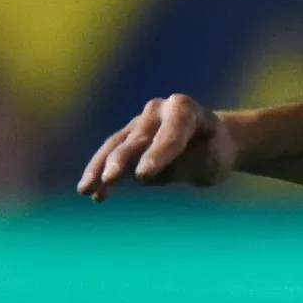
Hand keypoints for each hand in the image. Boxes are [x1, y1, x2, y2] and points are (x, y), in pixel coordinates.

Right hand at [79, 94, 234, 197]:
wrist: (213, 141)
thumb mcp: (214, 158)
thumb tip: (143, 175)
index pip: (170, 134)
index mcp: (183, 108)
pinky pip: (110, 156)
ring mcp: (139, 122)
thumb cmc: (216, 150)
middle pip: (138, 138)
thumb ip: (185, 161)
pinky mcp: (127, 138)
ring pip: (116, 146)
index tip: (143, 177)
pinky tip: (94, 194)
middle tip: (109, 179)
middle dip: (122, 160)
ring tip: (86, 190)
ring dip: (100, 168)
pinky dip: (101, 175)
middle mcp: (157, 110)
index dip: (156, 155)